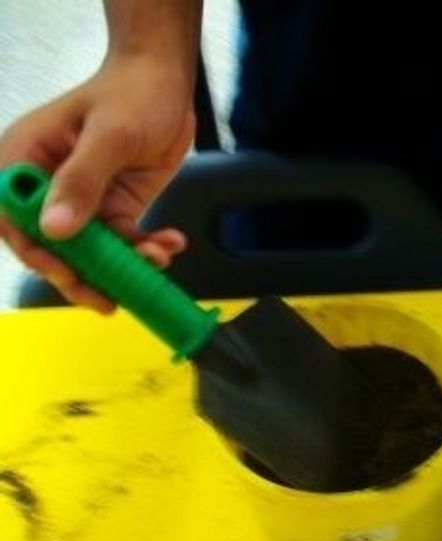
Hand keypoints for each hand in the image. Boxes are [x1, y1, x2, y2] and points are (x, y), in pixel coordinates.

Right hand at [0, 54, 194, 311]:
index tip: (66, 274)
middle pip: (51, 245)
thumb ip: (82, 181)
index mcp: (26, 158)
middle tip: (109, 297)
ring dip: (121, 265)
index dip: (35, 252)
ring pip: (90, 251)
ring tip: (155, 260)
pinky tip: (169, 244)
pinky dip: (145, 249)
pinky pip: (123, 242)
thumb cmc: (133, 93)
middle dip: (81, 274)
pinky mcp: (114, 207)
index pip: (14, 218)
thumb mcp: (111, 135)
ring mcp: (82, 199)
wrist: (167, 83)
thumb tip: (55, 228)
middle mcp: (49, 184)